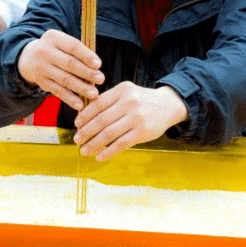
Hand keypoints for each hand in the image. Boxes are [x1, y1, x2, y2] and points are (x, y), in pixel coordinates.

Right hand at [17, 30, 103, 109]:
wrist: (31, 57)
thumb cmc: (58, 50)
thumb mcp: (64, 44)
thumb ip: (80, 52)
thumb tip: (96, 67)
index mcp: (54, 38)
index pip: (73, 47)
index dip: (86, 56)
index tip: (98, 65)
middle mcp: (44, 51)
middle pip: (69, 64)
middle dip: (87, 73)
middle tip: (101, 79)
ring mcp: (41, 67)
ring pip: (64, 79)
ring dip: (81, 88)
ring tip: (94, 94)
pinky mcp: (41, 82)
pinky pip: (57, 91)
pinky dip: (70, 99)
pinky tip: (80, 104)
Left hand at [73, 81, 188, 160]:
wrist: (168, 105)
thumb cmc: (142, 100)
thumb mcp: (127, 93)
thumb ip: (109, 102)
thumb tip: (84, 118)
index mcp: (122, 90)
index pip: (98, 104)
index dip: (85, 116)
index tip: (77, 125)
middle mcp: (129, 102)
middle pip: (101, 120)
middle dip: (86, 132)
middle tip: (77, 140)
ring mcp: (137, 118)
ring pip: (109, 134)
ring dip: (94, 144)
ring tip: (84, 150)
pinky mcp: (143, 132)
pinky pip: (121, 144)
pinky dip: (108, 152)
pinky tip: (99, 156)